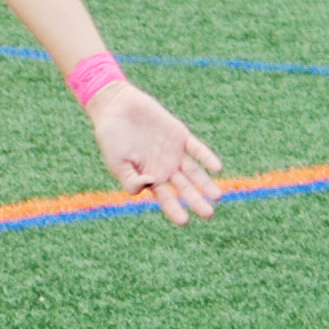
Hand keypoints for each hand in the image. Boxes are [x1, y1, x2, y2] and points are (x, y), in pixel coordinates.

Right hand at [86, 81, 222, 224]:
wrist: (116, 107)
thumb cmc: (111, 136)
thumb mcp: (115, 161)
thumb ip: (129, 178)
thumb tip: (151, 186)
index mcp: (148, 177)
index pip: (165, 198)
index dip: (174, 210)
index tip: (185, 221)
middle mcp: (165, 168)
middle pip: (185, 188)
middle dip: (196, 201)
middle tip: (209, 214)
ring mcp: (174, 152)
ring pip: (194, 172)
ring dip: (206, 183)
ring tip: (217, 196)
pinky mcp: (181, 136)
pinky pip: (197, 149)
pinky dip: (207, 158)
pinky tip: (217, 168)